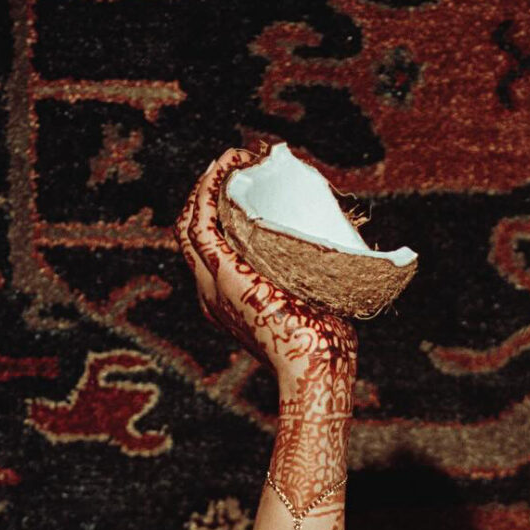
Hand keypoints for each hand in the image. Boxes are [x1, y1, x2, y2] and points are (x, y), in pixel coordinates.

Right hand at [174, 147, 357, 389]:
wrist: (314, 370)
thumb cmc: (322, 348)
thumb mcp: (306, 309)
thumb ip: (309, 287)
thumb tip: (339, 261)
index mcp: (226, 302)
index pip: (208, 251)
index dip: (218, 217)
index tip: (242, 190)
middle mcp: (210, 293)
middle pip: (192, 232)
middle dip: (208, 194)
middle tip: (235, 168)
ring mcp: (212, 282)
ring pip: (191, 221)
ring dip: (208, 183)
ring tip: (232, 159)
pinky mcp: (224, 272)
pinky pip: (203, 218)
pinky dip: (211, 186)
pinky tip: (228, 164)